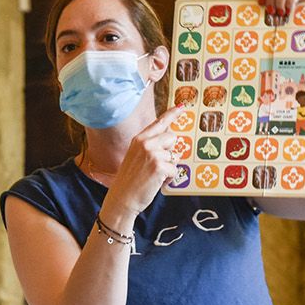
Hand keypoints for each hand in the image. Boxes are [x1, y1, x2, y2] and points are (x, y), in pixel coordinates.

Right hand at [99, 105, 184, 225]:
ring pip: (174, 156)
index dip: (172, 114)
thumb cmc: (130, 180)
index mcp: (139, 139)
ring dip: (169, 168)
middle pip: (172, 138)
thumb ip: (151, 147)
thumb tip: (171, 142)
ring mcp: (152, 153)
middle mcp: (145, 143)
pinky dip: (169, 178)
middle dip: (170, 152)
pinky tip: (156, 182)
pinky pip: (175, 169)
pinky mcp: (159, 166)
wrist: (122, 198)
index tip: (183, 107)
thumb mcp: (136, 157)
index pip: (159, 122)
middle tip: (157, 165)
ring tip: (154, 176)